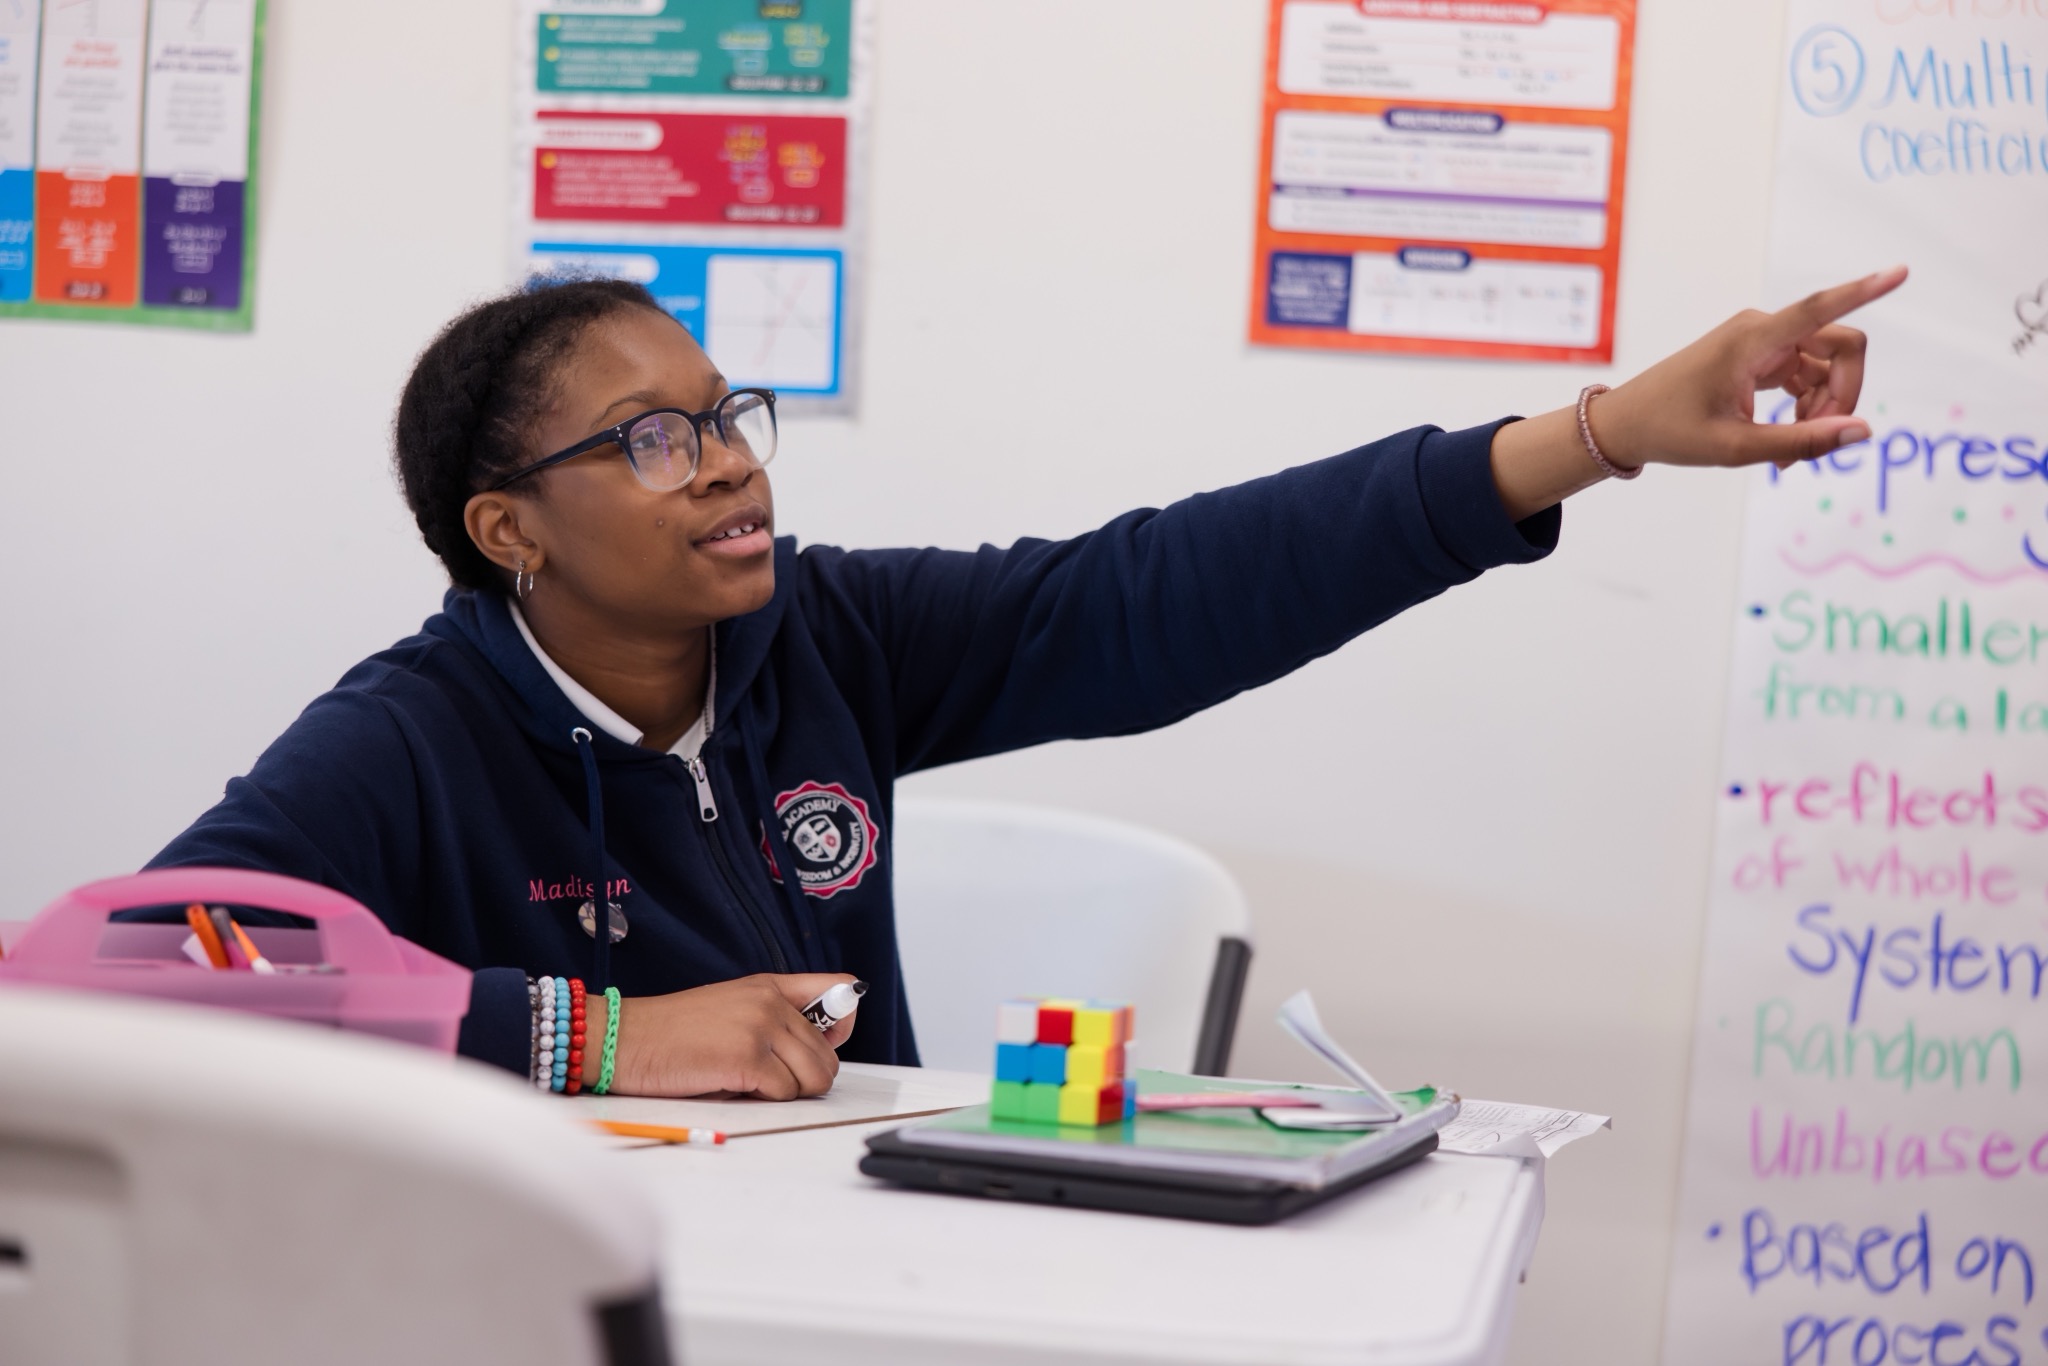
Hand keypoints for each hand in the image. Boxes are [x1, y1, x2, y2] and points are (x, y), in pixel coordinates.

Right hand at [594, 972, 860, 1098]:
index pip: (841, 989)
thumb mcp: (731, 1010)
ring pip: (813, 1077)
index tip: (829, 1044)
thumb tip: (819, 1051)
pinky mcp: (747, 1058)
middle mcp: (770, 1002)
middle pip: (828, 1053)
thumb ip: (774, 1020)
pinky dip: (764, 1103)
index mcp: (769, 985)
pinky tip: (735, 1090)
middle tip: (771, 1084)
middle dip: (808, 1079)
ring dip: (788, 1094)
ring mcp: (761, 1028)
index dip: (844, 1024)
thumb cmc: (670, 1034)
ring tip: (752, 1087)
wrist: (623, 1039)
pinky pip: (784, 1094)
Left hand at [1487, 266, 1908, 519]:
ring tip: (1789, 454)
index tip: (1901, 271)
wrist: (1626, 424)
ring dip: (1822, 409)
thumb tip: (1862, 432)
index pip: (1818, 308)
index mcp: (1751, 340)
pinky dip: (1806, 407)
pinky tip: (1786, 438)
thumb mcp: (1735, 448)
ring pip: (1827, 366)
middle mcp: (1761, 330)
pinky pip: (1808, 375)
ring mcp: (1762, 342)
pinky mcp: (1761, 356)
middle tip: (1816, 445)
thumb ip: (1801, 441)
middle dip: (1843, 395)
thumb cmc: (1671, 431)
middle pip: (1841, 347)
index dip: (1863, 289)